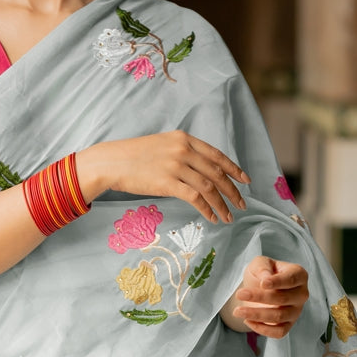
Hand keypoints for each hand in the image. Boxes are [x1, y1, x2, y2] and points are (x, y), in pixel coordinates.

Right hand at [76, 131, 248, 224]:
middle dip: (232, 191)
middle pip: (217, 173)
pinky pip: (195, 198)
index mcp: (184, 139)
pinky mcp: (167, 182)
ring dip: (222, 205)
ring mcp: (175, 166)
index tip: (245, 181)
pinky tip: (212, 218)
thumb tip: (201, 170)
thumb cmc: (134, 156)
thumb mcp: (162, 146)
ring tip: (228, 217)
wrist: (111, 161)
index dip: (234, 169)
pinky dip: (207, 209)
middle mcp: (183, 150)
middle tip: (242, 205)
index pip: (217, 155)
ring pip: (209, 188)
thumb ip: (183, 153)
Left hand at [229, 256, 308, 337]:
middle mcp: (301, 294)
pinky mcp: (288, 325)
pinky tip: (247, 321)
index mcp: (299, 275)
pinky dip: (262, 329)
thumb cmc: (263, 273)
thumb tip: (265, 279)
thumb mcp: (260, 263)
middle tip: (239, 294)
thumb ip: (263, 268)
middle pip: (282, 299)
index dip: (277, 282)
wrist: (259, 288)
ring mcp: (296, 311)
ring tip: (237, 311)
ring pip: (279, 316)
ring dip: (256, 314)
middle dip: (259, 297)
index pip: (291, 279)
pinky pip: (279, 332)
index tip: (262, 284)